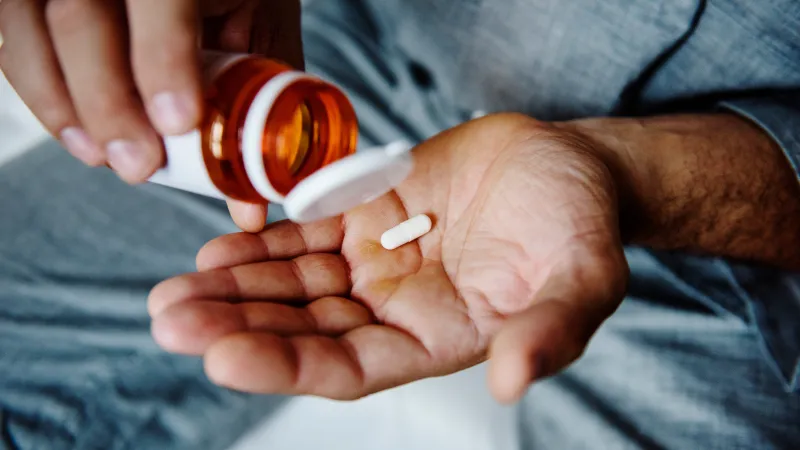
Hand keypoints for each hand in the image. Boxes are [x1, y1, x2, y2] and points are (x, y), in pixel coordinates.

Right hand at [0, 0, 300, 184]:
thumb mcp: (260, 29)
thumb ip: (259, 100)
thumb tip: (247, 205)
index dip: (163, 58)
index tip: (178, 122)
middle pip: (81, 17)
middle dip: (106, 102)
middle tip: (139, 164)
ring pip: (31, 30)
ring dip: (62, 106)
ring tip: (103, 157)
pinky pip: (13, 42)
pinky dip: (40, 94)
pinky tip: (75, 133)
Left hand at [147, 113, 628, 402]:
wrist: (570, 166)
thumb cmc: (581, 228)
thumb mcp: (583, 281)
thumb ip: (549, 332)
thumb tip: (513, 381)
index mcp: (438, 340)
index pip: (351, 368)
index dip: (288, 365)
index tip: (224, 357)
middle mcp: (396, 309)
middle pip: (305, 327)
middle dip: (238, 326)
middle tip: (172, 320)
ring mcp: (377, 261)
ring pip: (294, 283)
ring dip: (235, 288)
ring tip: (175, 291)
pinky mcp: (369, 213)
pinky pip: (306, 233)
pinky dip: (263, 242)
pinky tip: (217, 251)